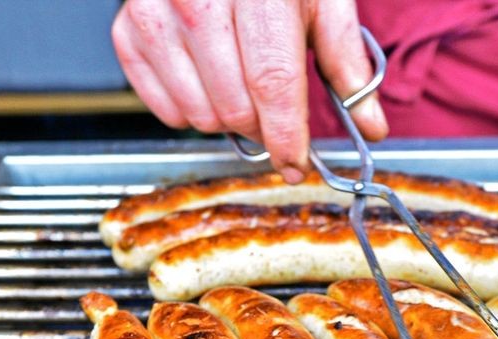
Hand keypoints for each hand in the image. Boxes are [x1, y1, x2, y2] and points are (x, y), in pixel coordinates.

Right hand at [112, 0, 388, 181]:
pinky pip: (161, 107)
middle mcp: (197, 0)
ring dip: (226, 118)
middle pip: (236, 106)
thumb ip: (345, 60)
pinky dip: (188, 108)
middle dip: (262, 127)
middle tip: (273, 112)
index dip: (288, 135)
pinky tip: (205, 80)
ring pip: (199, 115)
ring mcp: (155, 16)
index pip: (273, 83)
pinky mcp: (128, 31)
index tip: (298, 164)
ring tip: (239, 85)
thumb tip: (369, 122)